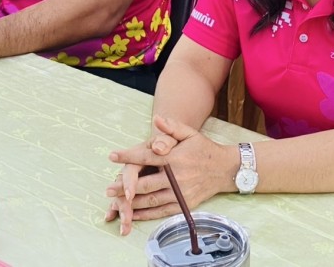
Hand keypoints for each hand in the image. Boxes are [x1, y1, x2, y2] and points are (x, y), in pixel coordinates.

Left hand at [104, 116, 234, 234]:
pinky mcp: (184, 204)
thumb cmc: (204, 149)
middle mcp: (177, 177)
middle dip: (125, 186)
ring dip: (132, 202)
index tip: (112, 156)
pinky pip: (161, 211)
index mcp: (175, 158)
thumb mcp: (190, 133)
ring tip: (116, 202)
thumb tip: (156, 119)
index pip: (147, 157)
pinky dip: (146, 214)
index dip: (128, 156)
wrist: (225, 169)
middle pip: (145, 183)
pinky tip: (134, 213)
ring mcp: (180, 193)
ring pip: (151, 200)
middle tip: (108, 188)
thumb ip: (172, 127)